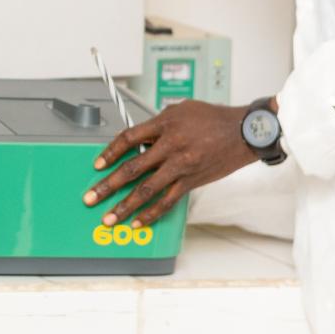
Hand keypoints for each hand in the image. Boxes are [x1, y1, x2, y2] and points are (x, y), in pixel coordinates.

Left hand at [81, 100, 257, 227]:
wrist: (244, 132)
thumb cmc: (212, 118)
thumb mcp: (180, 110)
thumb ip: (157, 124)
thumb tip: (137, 140)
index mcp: (164, 125)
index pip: (128, 139)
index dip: (109, 152)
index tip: (97, 165)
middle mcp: (170, 147)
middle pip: (131, 169)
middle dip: (107, 185)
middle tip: (90, 197)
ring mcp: (180, 167)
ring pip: (146, 190)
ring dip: (125, 206)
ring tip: (109, 217)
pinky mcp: (191, 182)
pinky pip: (167, 201)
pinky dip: (151, 214)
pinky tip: (138, 223)